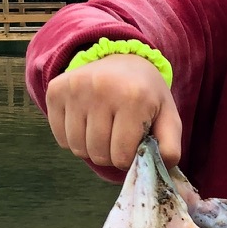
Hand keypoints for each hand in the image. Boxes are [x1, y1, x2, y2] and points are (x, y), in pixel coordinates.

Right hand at [42, 52, 182, 168]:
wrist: (122, 60)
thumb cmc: (146, 95)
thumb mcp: (168, 117)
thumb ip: (170, 146)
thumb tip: (160, 167)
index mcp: (133, 97)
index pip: (121, 156)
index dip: (128, 157)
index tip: (133, 142)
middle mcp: (101, 88)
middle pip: (98, 154)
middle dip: (110, 155)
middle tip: (117, 138)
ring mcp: (75, 88)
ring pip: (77, 148)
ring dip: (91, 149)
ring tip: (103, 130)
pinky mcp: (56, 90)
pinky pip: (60, 137)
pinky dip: (73, 139)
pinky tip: (86, 122)